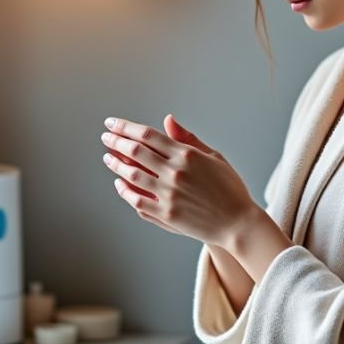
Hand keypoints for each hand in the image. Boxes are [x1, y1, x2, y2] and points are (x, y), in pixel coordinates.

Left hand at [101, 114, 257, 246]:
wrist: (238, 223)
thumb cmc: (229, 188)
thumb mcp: (214, 157)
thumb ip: (187, 138)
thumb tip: (167, 120)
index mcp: (187, 155)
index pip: (148, 135)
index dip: (126, 127)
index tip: (113, 124)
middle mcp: (175, 173)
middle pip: (136, 152)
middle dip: (116, 142)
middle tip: (106, 137)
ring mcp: (169, 195)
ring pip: (132, 175)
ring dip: (116, 164)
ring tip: (108, 157)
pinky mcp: (166, 215)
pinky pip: (137, 200)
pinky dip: (124, 191)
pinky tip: (119, 184)